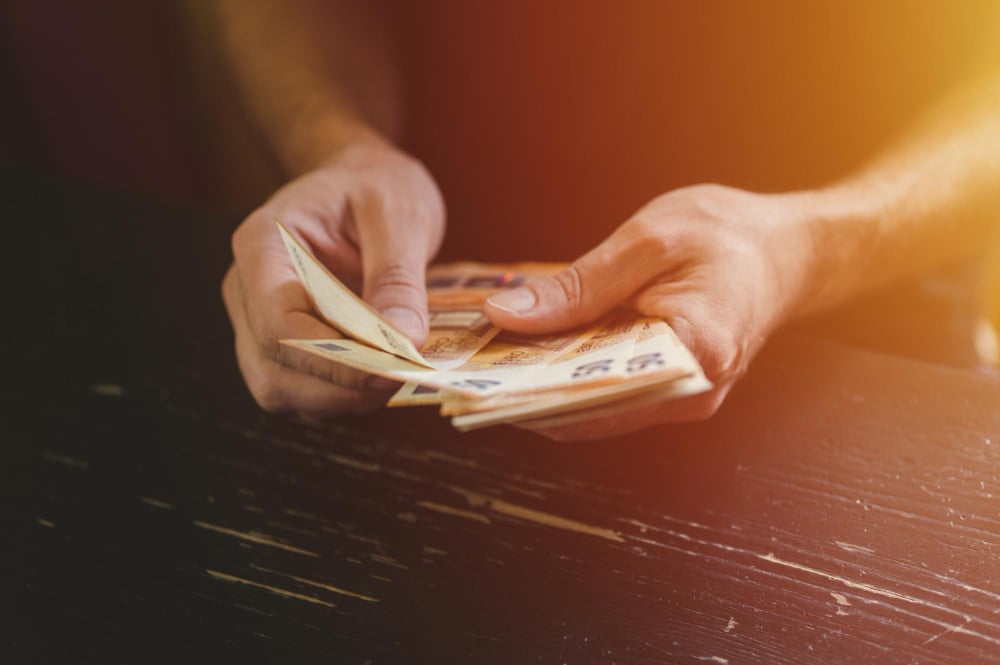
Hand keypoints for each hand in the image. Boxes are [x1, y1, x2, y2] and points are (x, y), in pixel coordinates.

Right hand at [222, 137, 444, 418]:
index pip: (276, 321)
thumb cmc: (377, 187)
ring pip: (282, 390)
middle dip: (339, 387)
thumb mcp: (398, 214)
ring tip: (398, 376)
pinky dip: (343, 396)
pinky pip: (304, 392)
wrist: (366, 184)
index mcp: (262, 244)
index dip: (331, 356)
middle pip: (271, 367)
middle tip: (404, 377)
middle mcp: (247, 289)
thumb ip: (398, 276)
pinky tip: (385, 377)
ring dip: (341, 398)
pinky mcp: (285, 348)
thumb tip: (404, 341)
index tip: (391, 365)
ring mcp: (259, 323)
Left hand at [484, 184, 817, 439]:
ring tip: (493, 362)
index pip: (595, 391)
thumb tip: (507, 316)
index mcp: (694, 352)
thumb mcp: (647, 240)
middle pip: (590, 408)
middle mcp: (691, 392)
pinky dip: (573, 377)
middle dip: (528, 392)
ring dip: (547, 387)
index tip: (477, 380)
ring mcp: (683, 398)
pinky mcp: (673, 390)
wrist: (789, 250)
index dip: (531, 390)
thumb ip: (577, 286)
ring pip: (597, 408)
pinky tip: (537, 355)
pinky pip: (612, 395)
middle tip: (472, 369)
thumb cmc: (730, 235)